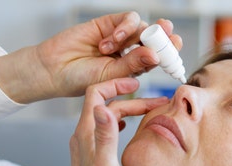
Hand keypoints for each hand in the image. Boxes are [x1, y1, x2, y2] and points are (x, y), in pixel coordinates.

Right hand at [0, 11, 182, 103]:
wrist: (53, 70)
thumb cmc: (80, 80)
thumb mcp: (110, 76)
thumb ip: (132, 64)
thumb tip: (155, 55)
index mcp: (134, 68)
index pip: (158, 58)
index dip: (170, 54)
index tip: (177, 55)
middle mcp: (130, 51)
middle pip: (155, 39)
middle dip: (165, 37)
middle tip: (170, 37)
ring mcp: (120, 37)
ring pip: (142, 27)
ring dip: (134, 35)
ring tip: (113, 48)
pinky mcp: (108, 23)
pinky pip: (127, 19)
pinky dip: (122, 28)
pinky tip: (108, 41)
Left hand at [64, 78, 167, 165]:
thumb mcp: (106, 165)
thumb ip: (106, 135)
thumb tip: (103, 107)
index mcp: (86, 134)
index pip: (96, 93)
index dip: (116, 84)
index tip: (138, 84)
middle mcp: (83, 136)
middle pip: (105, 104)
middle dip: (131, 99)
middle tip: (156, 102)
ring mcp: (86, 146)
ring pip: (107, 116)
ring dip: (127, 110)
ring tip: (149, 111)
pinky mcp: (92, 156)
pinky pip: (105, 129)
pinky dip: (120, 122)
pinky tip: (129, 127)